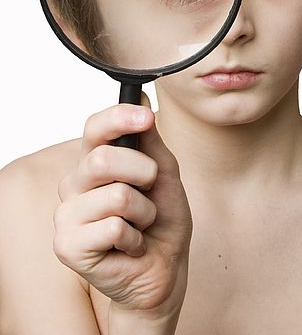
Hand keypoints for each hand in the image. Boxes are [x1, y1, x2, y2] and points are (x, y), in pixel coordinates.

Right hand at [53, 100, 192, 322]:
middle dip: (143, 173)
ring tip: (141, 224)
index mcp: (96, 161)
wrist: (164, 268)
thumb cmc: (163, 219)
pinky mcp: (67, 245)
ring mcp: (67, 214)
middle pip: (103, 159)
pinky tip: (130, 245)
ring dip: (144, 212)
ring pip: (116, 195)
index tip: (147, 117)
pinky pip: (113, 227)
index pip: (95, 127)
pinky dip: (135, 237)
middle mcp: (75, 183)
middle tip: (150, 190)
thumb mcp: (165, 174)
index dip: (118, 118)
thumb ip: (151, 142)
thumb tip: (141, 102)